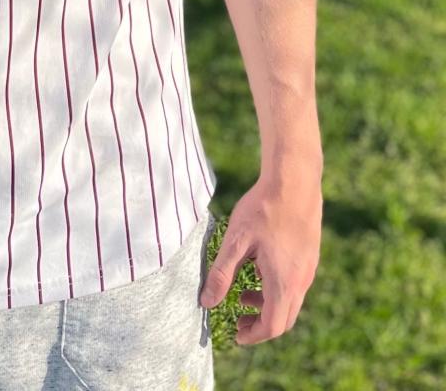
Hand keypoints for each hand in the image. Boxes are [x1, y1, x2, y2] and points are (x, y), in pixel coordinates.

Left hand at [200, 174, 321, 344]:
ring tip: (243, 293)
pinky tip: (259, 268)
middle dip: (260, 324)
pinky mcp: (310, 256)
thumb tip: (207, 302)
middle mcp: (301, 281)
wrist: (295, 181)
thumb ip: (222, 274)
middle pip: (284, 319)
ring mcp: (308, 268)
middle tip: (238, 319)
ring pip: (291, 301)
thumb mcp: (236, 240)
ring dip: (268, 305)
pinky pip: (295, 284)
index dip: (254, 336)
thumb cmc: (264, 208)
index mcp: (283, 282)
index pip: (272, 326)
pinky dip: (277, 289)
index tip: (237, 335)